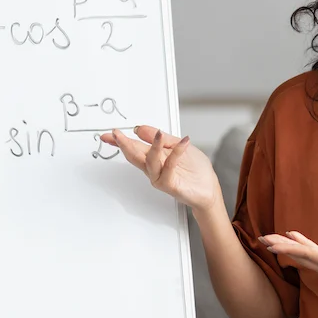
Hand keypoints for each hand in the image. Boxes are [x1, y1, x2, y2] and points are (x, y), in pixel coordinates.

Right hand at [100, 125, 220, 212]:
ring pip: (150, 162)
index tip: (108, 134)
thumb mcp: (178, 145)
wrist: (208, 188)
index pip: (134, 147)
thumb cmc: (195, 169)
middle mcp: (154, 168)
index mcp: (154, 157)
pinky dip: (176, 153)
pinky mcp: (169, 184)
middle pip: (135, 155)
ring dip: (154, 147)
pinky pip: (170, 167)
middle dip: (124, 144)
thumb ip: (161, 138)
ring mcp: (160, 177)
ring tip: (158, 134)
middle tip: (115, 134)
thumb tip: (140, 129)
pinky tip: (183, 143)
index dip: (119, 141)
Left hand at [259, 231, 317, 296]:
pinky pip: (312, 256)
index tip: (272, 244)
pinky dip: (301, 247)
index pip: (307, 255)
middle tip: (262, 238)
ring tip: (272, 239)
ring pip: (304, 257)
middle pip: (300, 257)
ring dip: (287, 248)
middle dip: (281, 248)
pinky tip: (295, 239)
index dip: (289, 249)